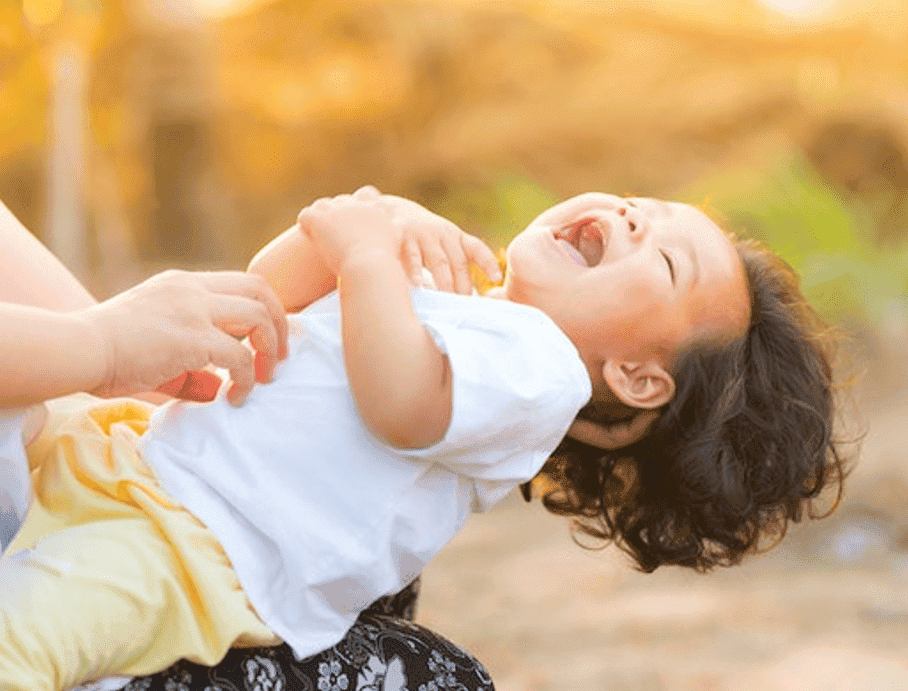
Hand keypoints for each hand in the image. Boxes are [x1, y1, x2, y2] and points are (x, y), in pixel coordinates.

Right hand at [83, 270, 287, 405]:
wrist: (76, 349)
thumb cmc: (105, 352)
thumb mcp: (156, 348)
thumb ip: (191, 367)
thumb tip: (216, 391)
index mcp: (183, 284)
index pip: (242, 283)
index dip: (264, 309)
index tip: (268, 339)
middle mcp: (192, 289)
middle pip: (261, 290)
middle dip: (280, 323)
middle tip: (280, 357)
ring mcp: (193, 309)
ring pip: (258, 317)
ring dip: (270, 350)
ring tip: (263, 378)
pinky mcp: (191, 338)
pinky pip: (239, 357)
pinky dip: (246, 379)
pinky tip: (234, 397)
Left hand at [297, 191, 399, 274]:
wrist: (369, 265)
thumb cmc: (385, 259)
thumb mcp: (397, 239)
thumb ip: (398, 229)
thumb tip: (402, 225)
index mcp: (375, 207)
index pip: (366, 195)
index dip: (359, 206)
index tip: (356, 221)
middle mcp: (355, 203)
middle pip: (342, 200)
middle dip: (337, 213)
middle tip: (335, 231)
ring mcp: (336, 209)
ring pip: (322, 205)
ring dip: (320, 217)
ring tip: (319, 233)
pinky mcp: (319, 218)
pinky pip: (306, 215)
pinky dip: (306, 225)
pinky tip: (308, 235)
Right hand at [367, 187, 501, 293]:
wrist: (388, 211)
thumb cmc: (421, 236)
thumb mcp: (441, 241)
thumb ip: (454, 262)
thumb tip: (465, 296)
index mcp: (454, 236)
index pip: (476, 248)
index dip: (488, 262)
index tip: (497, 278)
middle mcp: (442, 233)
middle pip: (458, 262)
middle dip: (462, 285)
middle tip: (464, 306)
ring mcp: (423, 234)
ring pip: (439, 262)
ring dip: (445, 282)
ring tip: (448, 301)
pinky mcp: (403, 236)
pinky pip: (412, 257)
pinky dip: (416, 271)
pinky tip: (419, 284)